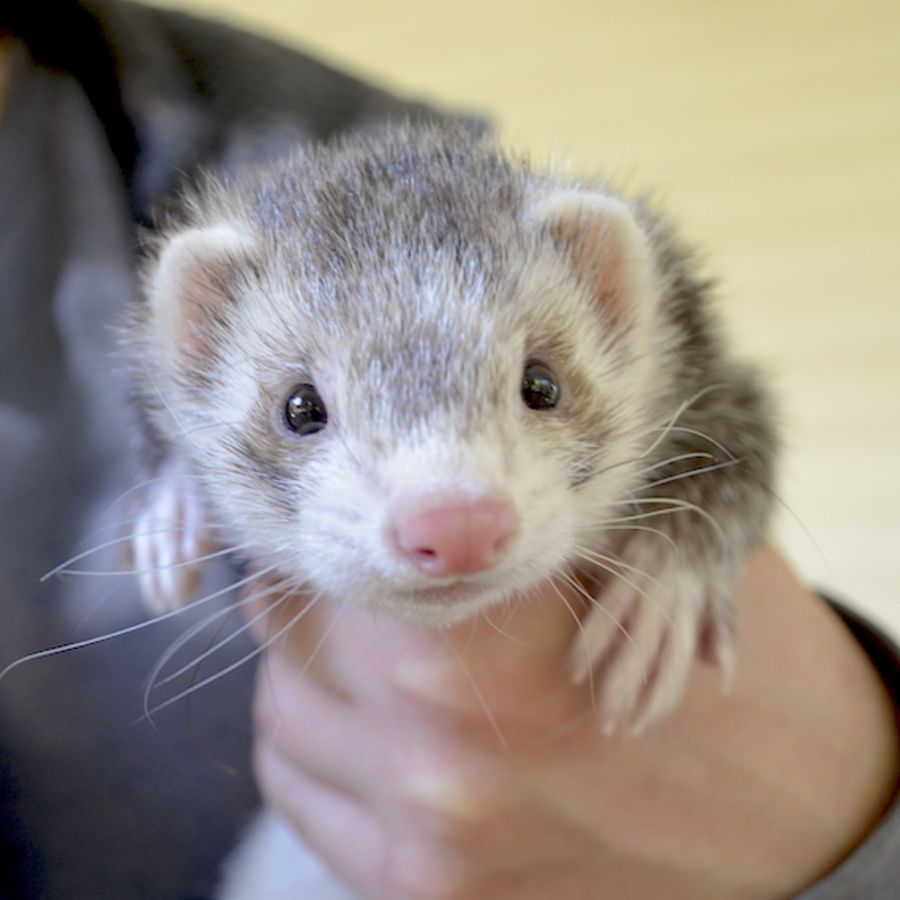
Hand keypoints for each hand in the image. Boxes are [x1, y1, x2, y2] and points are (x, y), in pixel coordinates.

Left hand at [247, 545, 898, 898]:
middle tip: (346, 575)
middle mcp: (434, 746)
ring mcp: (427, 835)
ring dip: (308, 676)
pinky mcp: (431, 895)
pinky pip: (310, 804)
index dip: (330, 525)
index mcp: (477, 637)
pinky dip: (318, 755)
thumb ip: (503, 522)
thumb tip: (395, 483)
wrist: (786, 806)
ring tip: (357, 653)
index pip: (323, 563)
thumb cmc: (699, 657)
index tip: (338, 513)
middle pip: (285, 641)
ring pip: (284, 725)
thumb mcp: (627, 552)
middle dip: (311, 596)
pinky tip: (363, 726)